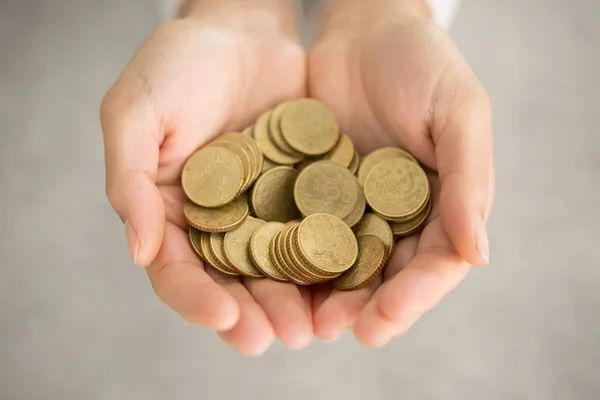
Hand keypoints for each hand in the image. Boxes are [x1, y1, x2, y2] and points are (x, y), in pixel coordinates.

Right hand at [100, 1, 311, 354]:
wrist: (242, 28)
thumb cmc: (179, 64)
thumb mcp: (136, 113)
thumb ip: (130, 181)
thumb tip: (139, 252)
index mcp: (169, 211)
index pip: (175, 269)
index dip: (195, 298)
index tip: (223, 317)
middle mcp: (215, 221)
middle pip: (230, 281)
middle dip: (253, 313)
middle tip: (279, 337)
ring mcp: (261, 211)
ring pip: (276, 267)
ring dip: (293, 299)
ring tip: (316, 326)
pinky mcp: (301, 194)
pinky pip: (314, 231)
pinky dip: (327, 258)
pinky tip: (346, 280)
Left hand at [308, 0, 494, 345]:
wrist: (366, 29)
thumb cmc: (423, 64)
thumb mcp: (458, 113)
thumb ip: (469, 179)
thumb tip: (478, 255)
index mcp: (440, 205)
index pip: (433, 264)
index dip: (411, 297)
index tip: (383, 322)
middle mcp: (395, 215)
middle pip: (383, 274)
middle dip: (361, 308)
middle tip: (332, 331)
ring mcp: (351, 206)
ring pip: (339, 262)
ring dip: (320, 294)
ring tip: (300, 320)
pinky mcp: (310, 190)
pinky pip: (300, 227)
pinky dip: (288, 254)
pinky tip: (270, 274)